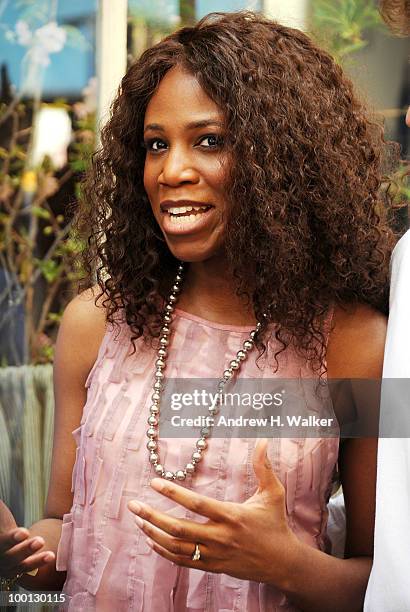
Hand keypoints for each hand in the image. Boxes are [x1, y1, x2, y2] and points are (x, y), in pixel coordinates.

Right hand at [0, 500, 54, 578]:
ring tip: (49, 552)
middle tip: (40, 541)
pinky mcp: (13, 569)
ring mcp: (3, 564)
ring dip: (33, 559)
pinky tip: (51, 556)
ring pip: (17, 565)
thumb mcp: (0, 512)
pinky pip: (25, 568)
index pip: (1, 542)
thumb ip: (2, 507)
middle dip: (23, 549)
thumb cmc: (0, 519)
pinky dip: (37, 563)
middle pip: (7, 555)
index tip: (24, 532)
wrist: (1, 539)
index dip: (12, 539)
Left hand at [127, 440, 300, 586]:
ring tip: (138, 519)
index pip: (196, 504)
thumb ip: (264, 467)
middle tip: (133, 504)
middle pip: (178, 529)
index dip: (173, 493)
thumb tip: (263, 440)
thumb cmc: (275, 524)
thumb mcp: (273, 493)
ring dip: (154, 533)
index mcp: (232, 516)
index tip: (153, 483)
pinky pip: (183, 561)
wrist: (283, 563)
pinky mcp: (212, 566)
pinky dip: (164, 552)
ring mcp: (214, 554)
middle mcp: (220, 537)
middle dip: (152, 516)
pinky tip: (152, 540)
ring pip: (176, 547)